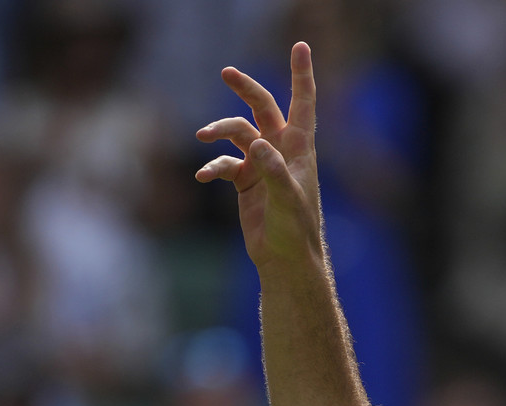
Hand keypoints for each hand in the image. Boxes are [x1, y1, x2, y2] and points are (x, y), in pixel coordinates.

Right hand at [195, 43, 325, 276]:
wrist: (285, 260)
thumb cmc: (295, 231)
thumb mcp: (287, 200)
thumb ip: (273, 171)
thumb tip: (256, 144)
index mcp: (300, 149)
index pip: (303, 102)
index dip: (302, 74)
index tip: (300, 44)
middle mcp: (281, 151)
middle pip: (262, 107)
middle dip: (245, 88)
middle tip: (226, 71)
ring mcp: (262, 164)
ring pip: (238, 133)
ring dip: (219, 132)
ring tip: (203, 137)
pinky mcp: (246, 181)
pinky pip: (225, 163)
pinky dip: (213, 167)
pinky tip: (204, 178)